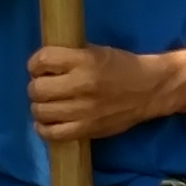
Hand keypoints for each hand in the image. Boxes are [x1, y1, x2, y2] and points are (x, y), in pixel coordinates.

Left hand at [26, 41, 164, 142]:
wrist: (150, 90)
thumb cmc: (123, 67)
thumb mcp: (98, 51)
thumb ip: (71, 56)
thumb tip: (44, 65)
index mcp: (84, 61)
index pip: (42, 60)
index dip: (35, 64)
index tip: (39, 67)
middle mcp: (81, 86)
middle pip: (37, 89)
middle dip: (36, 86)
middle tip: (45, 86)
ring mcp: (83, 111)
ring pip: (41, 112)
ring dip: (39, 107)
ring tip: (48, 104)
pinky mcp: (87, 130)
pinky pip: (52, 134)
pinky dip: (44, 128)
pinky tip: (48, 122)